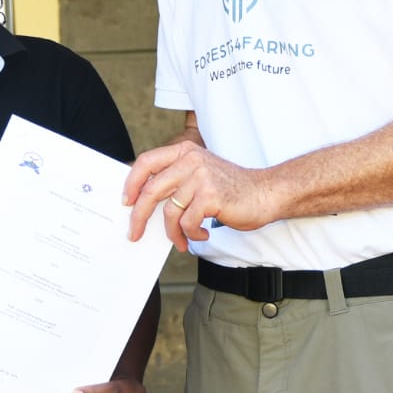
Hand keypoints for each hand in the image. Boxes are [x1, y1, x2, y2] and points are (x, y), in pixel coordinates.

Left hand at [123, 140, 274, 252]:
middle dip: (139, 216)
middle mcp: (191, 160)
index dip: (131, 182)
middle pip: (151, 190)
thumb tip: (141, 199)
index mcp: (184, 152)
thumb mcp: (199, 174)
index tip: (126, 201)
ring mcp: (201, 177)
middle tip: (134, 233)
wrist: (266, 192)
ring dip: (172, 232)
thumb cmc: (230, 189)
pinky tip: (201, 234)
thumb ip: (174, 179)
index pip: (146, 162)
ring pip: (169, 211)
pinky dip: (191, 234)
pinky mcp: (211, 196)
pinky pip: (187, 222)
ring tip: (180, 241)